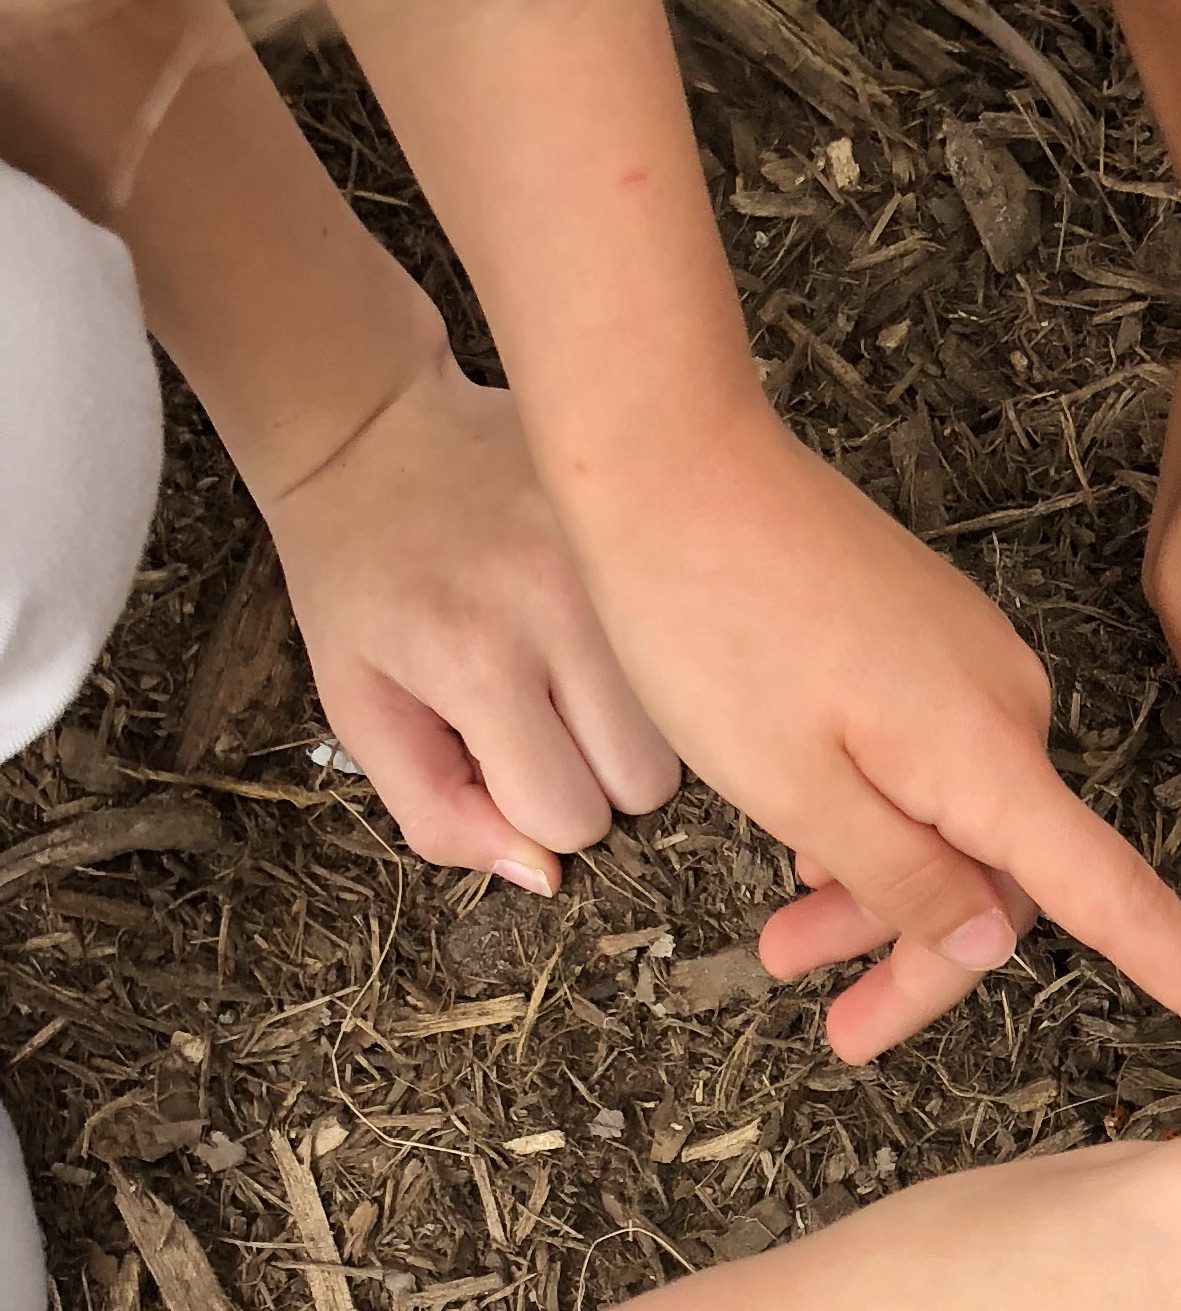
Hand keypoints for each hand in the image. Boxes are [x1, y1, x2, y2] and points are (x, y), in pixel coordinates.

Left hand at [264, 337, 678, 896]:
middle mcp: (560, 609)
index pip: (570, 818)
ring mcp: (614, 563)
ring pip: (684, 727)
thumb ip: (439, 813)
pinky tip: (600, 627)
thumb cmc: (359, 586)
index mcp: (474, 660)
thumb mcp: (361, 714)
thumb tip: (547, 876)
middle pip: (645, 785)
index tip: (492, 750)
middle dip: (593, 773)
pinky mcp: (643, 528)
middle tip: (538, 713)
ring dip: (632, 723)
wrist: (372, 435)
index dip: (531, 807)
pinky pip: (692, 646)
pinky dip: (656, 660)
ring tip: (569, 670)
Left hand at [565, 407, 1180, 1071]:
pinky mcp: (927, 643)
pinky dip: (876, 824)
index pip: (1116, 898)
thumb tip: (994, 946)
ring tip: (785, 948)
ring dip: (882, 897)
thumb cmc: (714, 619)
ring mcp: (969, 668)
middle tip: (842, 1031)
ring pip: (955, 828)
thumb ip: (906, 881)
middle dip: (928, 962)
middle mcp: (1006, 708)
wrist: (667, 460)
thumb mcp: (795, 788)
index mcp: (989, 755)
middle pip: (1008, 880)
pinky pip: (928, 769)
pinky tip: (805, 851)